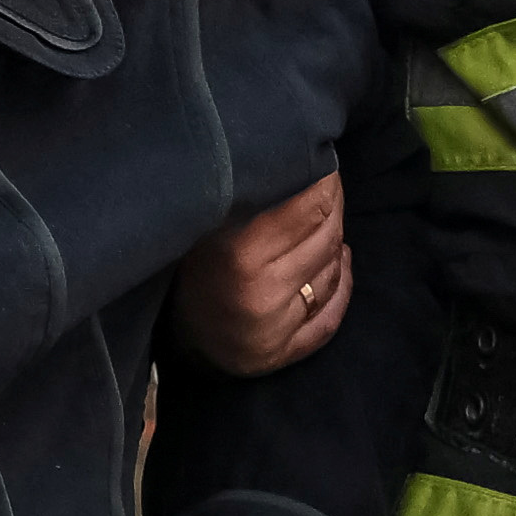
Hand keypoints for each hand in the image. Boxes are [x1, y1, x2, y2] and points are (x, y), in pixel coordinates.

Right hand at [172, 175, 347, 375]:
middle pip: (327, 236)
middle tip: (328, 189)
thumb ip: (253, 199)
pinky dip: (343, 284)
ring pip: (332, 269)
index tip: (323, 164)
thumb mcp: (210, 224)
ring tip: (325, 224)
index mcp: (241, 254)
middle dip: (334, 207)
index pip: (311, 207)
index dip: (325, 181)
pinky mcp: (284, 353)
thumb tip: (301, 162)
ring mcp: (277, 327)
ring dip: (336, 242)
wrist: (172, 335)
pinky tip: (339, 261)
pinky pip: (332, 314)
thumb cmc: (192, 266)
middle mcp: (263, 292)